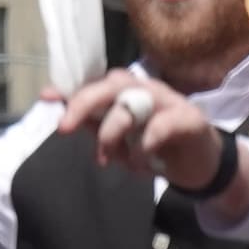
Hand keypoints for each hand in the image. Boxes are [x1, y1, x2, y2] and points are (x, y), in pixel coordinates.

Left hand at [63, 68, 234, 203]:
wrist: (202, 164)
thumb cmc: (159, 148)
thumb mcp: (122, 140)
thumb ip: (96, 126)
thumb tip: (63, 116)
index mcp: (129, 92)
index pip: (98, 84)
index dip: (72, 90)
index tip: (47, 97)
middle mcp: (148, 89)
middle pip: (114, 84)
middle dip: (85, 103)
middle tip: (65, 128)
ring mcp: (170, 101)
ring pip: (135, 102)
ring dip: (114, 130)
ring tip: (107, 158)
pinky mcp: (190, 119)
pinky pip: (162, 125)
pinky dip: (146, 145)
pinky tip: (140, 163)